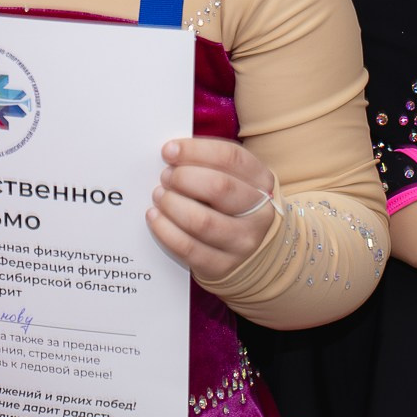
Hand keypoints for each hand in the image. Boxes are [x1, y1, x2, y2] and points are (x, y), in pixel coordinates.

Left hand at [147, 137, 280, 283]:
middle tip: (165, 176)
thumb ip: (209, 164)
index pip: (231, 157)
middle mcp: (259, 212)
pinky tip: (154, 218)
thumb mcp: (236, 180)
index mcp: (262, 182)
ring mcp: (243, 242)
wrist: (254, 251)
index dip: (196, 151)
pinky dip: (165, 230)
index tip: (168, 150)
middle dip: (183, 178)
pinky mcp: (222, 266)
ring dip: (172, 205)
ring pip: (201, 221)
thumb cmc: (233, 205)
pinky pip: (188, 248)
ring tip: (159, 196)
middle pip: (218, 187)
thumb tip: (171, 154)